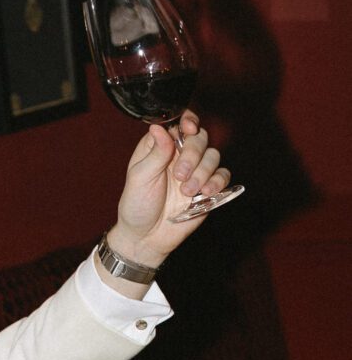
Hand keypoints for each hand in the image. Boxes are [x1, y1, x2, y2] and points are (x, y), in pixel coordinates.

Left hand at [109, 112, 231, 268]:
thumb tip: (159, 126)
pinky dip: (217, 181)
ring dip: (203, 172)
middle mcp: (179, 155)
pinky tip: (204, 193)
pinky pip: (223, 175)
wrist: (146, 237)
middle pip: (200, 138)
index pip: (179, 125)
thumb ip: (155, 152)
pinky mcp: (207, 187)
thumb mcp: (140, 177)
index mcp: (160, 147)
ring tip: (186, 191)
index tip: (189, 129)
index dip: (188, 121)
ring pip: (213, 156)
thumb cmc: (137, 205)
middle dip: (194, 154)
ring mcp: (195, 171)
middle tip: (180, 175)